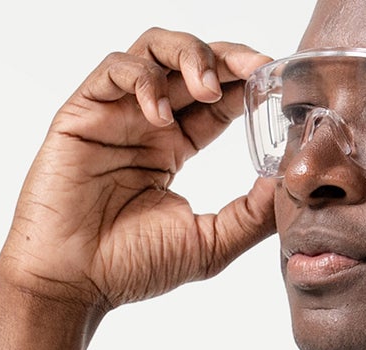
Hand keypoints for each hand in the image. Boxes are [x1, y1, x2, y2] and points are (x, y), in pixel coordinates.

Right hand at [0, 28, 277, 315]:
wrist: (72, 283)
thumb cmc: (130, 267)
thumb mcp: (210, 243)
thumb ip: (251, 214)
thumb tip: (294, 183)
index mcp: (174, 147)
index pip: (218, 98)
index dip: (248, 84)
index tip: (280, 87)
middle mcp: (146, 122)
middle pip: (191, 63)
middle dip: (228, 58)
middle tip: (257, 70)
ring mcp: (114, 114)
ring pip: (154, 51)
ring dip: (188, 56)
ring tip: (208, 88)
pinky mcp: (82, 112)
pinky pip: (113, 70)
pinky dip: (142, 81)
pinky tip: (159, 115)